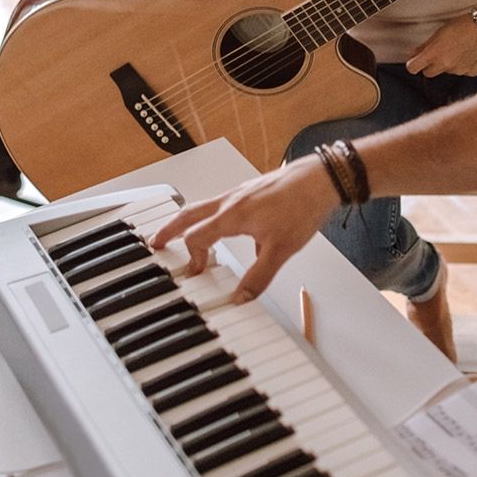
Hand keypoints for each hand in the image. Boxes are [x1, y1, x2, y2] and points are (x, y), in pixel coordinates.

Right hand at [148, 159, 341, 302]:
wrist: (321, 179)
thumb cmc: (302, 205)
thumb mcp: (281, 250)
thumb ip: (258, 277)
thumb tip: (241, 297)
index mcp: (231, 215)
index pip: (195, 237)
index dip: (192, 258)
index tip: (196, 273)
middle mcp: (230, 201)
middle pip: (188, 215)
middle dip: (169, 229)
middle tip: (156, 241)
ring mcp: (239, 193)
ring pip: (203, 207)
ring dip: (190, 222)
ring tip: (184, 234)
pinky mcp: (250, 191)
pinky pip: (222, 205)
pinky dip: (213, 217)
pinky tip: (228, 229)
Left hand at [404, 14, 476, 77]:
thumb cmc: (464, 24)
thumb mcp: (440, 32)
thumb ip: (426, 46)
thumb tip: (415, 54)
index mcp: (434, 54)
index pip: (413, 68)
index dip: (413, 64)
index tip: (415, 61)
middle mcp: (445, 65)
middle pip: (428, 73)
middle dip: (430, 65)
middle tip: (438, 53)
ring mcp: (459, 71)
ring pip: (447, 71)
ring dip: (449, 63)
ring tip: (459, 48)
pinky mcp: (472, 72)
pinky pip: (462, 71)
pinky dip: (464, 65)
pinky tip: (470, 52)